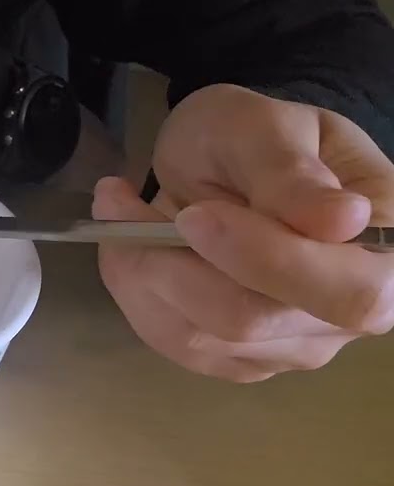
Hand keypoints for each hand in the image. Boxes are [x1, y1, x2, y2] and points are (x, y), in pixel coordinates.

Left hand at [94, 83, 393, 381]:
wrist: (224, 161)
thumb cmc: (255, 137)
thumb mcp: (266, 128)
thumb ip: (294, 173)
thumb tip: (345, 220)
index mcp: (387, 244)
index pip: (350, 291)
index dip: (267, 261)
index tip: (195, 214)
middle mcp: (352, 309)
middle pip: (254, 319)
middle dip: (172, 261)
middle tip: (124, 201)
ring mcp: (293, 342)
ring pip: (198, 336)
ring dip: (139, 271)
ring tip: (119, 210)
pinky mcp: (236, 357)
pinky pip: (170, 341)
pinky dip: (132, 291)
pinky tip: (128, 247)